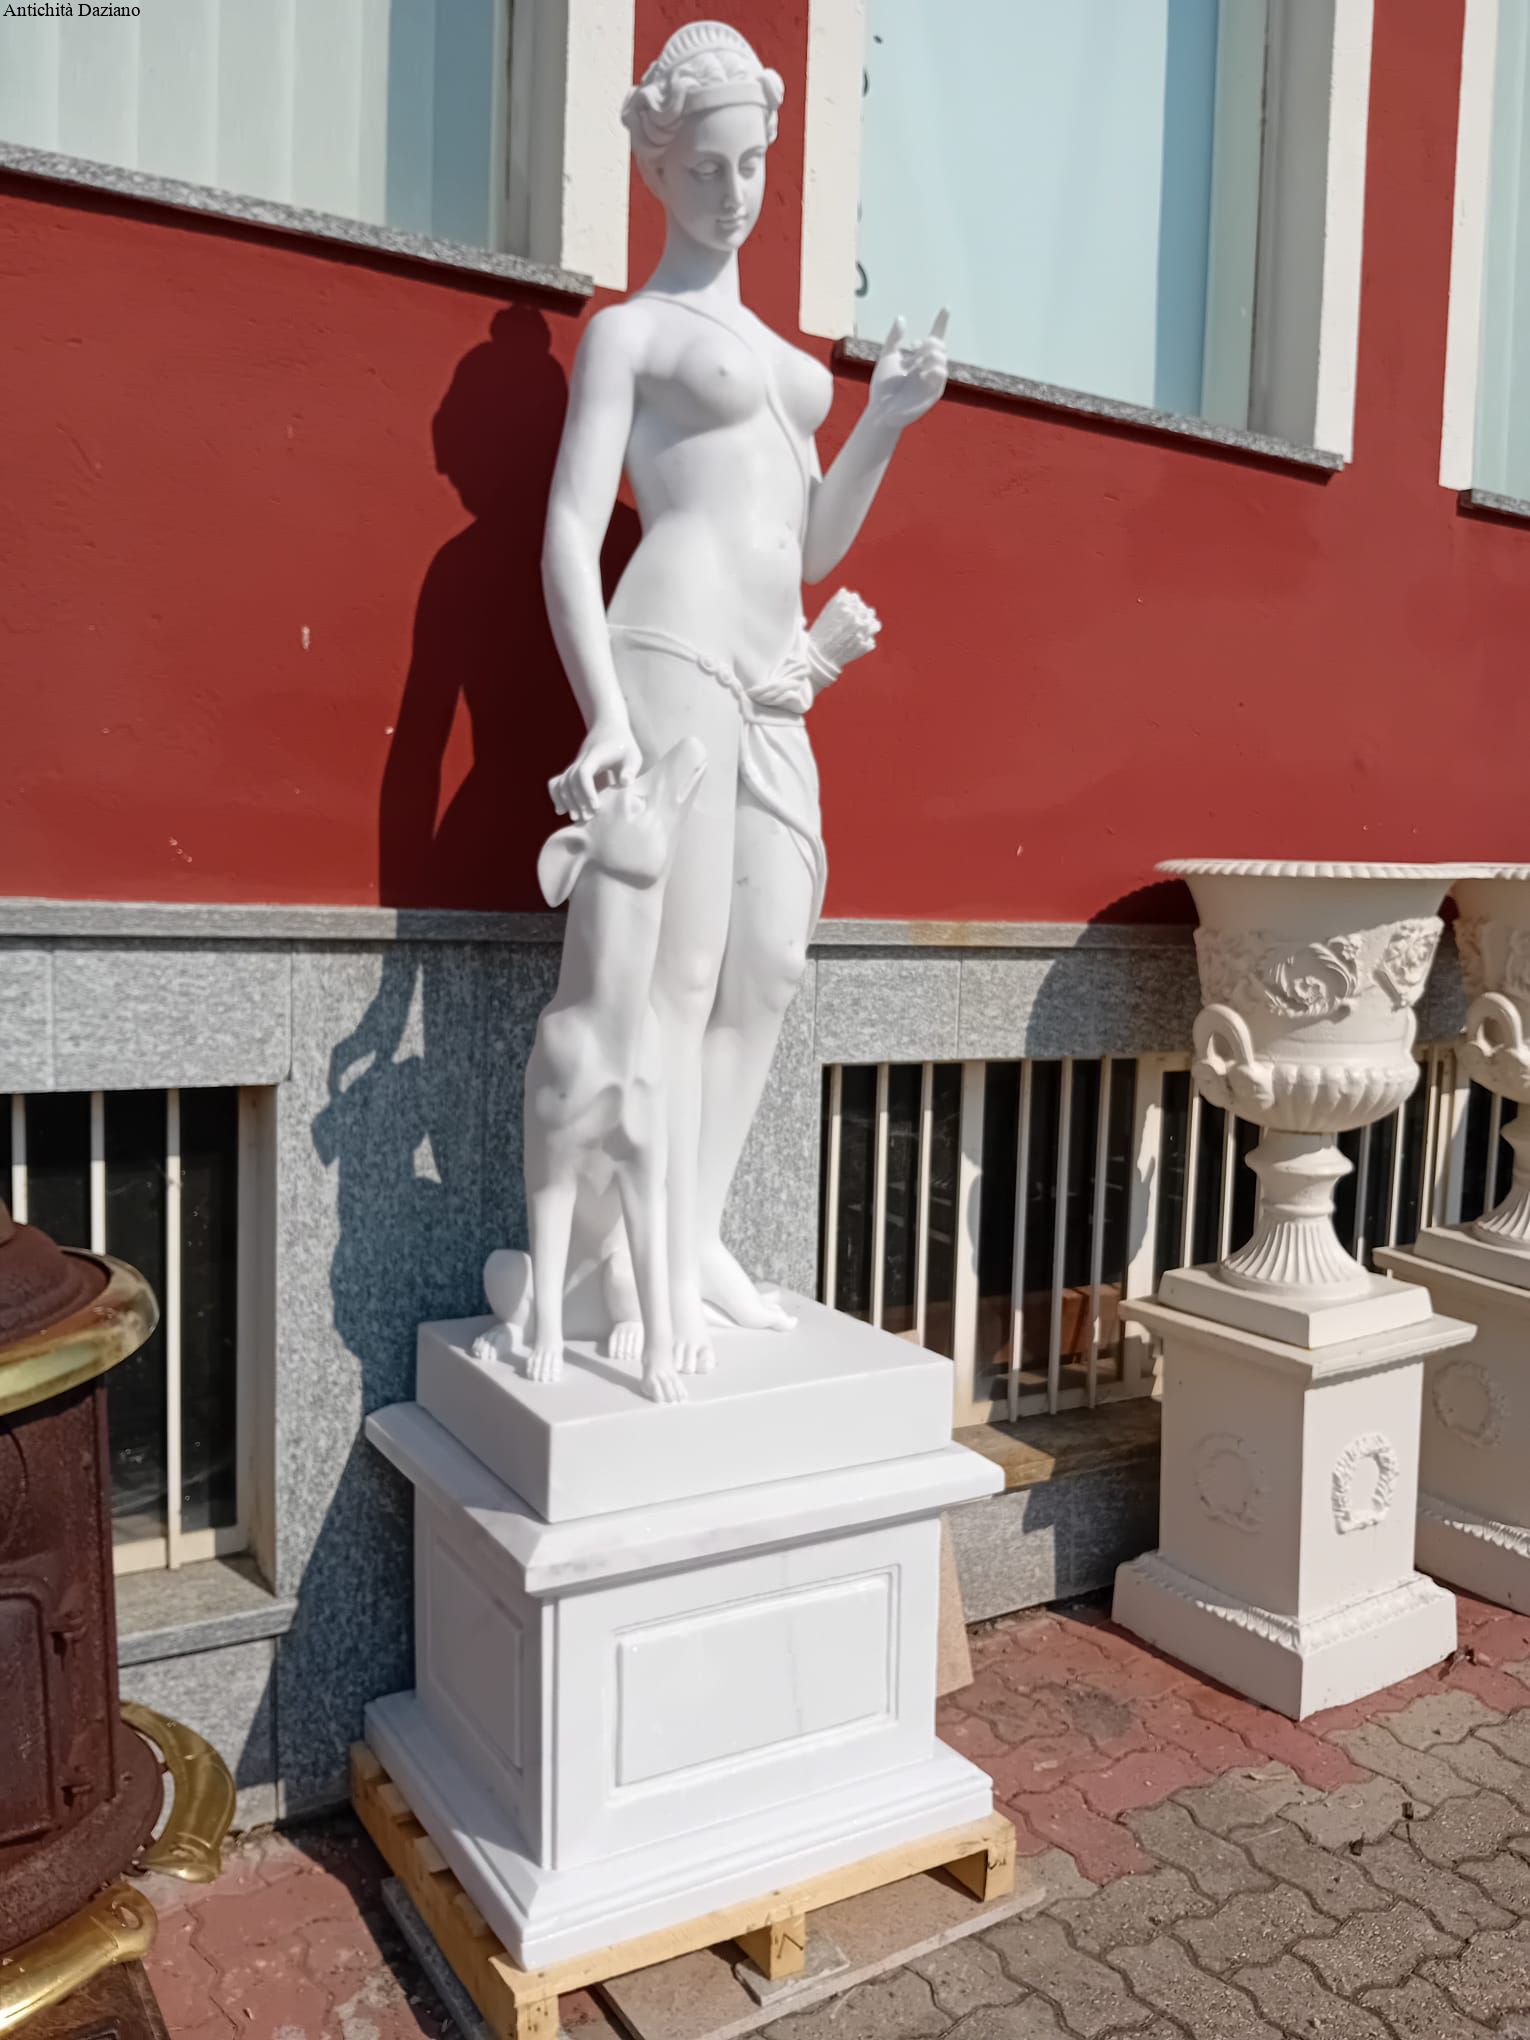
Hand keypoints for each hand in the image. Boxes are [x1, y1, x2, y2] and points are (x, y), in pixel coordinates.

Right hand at [549, 716, 641, 823]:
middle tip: (588, 818)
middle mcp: (581, 760)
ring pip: (562, 782)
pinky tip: (560, 810)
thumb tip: (625, 783)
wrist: (608, 729)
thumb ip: (630, 769)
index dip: (587, 791)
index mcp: (595, 756)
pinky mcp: (573, 770)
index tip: (596, 807)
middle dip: (577, 801)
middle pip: (571, 781)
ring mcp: (575, 765)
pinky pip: (557, 782)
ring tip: (576, 818)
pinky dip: (556, 795)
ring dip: (567, 801)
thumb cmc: (623, 745)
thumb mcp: (632, 755)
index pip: (584, 773)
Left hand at [868, 308, 948, 431]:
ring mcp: (932, 379)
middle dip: (929, 341)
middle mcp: (928, 367)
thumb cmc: (883, 386)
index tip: (946, 308)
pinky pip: (941, 373)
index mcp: (918, 358)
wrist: (881, 409)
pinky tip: (922, 370)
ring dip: (929, 353)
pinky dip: (933, 367)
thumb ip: (894, 338)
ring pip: (941, 357)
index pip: (934, 338)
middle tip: (915, 347)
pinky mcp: (934, 392)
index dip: (941, 323)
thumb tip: (901, 318)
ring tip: (917, 360)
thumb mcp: (887, 357)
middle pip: (939, 345)